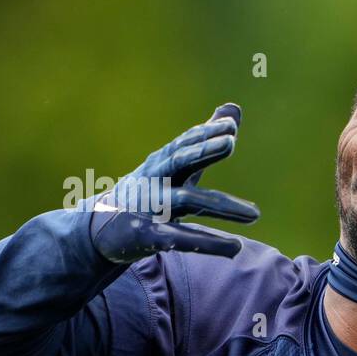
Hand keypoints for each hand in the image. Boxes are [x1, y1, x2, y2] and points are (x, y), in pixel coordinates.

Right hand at [90, 103, 259, 262]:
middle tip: (230, 142)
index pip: (184, 143)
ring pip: (187, 201)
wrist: (101, 228)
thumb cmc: (148, 191)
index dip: (205, 133)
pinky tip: (235, 247)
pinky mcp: (149, 236)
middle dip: (203, 150)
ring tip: (255, 214)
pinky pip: (182, 239)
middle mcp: (156, 181)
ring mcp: (151, 207)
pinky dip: (209, 243)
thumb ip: (205, 140)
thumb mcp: (174, 165)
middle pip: (179, 161)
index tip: (231, 125)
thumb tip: (233, 108)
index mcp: (163, 163)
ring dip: (222, 206)